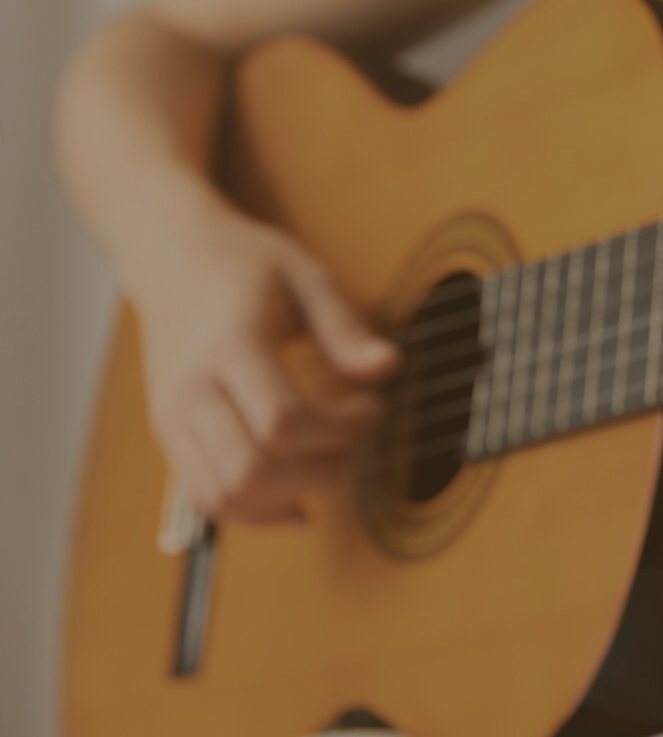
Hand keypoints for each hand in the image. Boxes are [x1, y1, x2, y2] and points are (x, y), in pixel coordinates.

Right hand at [128, 206, 397, 523]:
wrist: (173, 258)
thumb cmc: (244, 264)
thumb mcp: (306, 277)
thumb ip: (345, 327)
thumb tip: (388, 367)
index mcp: (227, 346)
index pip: (281, 421)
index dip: (339, 429)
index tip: (372, 406)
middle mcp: (189, 390)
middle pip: (249, 470)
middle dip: (318, 471)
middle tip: (356, 441)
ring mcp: (172, 418)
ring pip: (222, 496)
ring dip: (288, 496)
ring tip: (330, 464)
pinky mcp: (168, 435)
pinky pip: (205, 497)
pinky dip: (254, 511)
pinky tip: (298, 499)